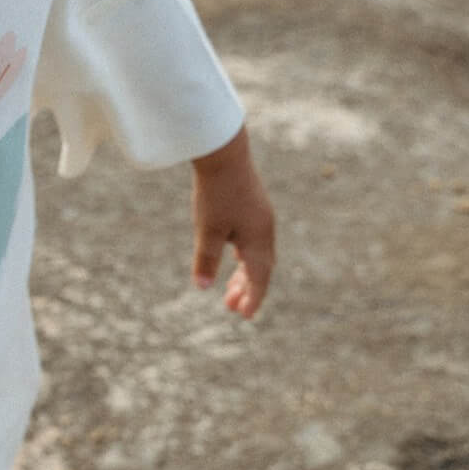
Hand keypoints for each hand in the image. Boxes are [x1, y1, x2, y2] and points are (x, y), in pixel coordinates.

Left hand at [190, 126, 275, 319]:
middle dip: (248, 290)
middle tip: (232, 308)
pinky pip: (254, 243)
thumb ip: (206, 260)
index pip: (259, 278)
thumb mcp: (207, 229)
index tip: (245, 316)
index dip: (253, 298)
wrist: (224, 153)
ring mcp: (261, 219)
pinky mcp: (254, 209)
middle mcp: (265, 231)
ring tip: (231, 291)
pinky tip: (236, 261)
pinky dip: (245, 258)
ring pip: (257, 256)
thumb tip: (203, 288)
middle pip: (260, 269)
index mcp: (258, 239)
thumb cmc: (215, 192)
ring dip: (245, 275)